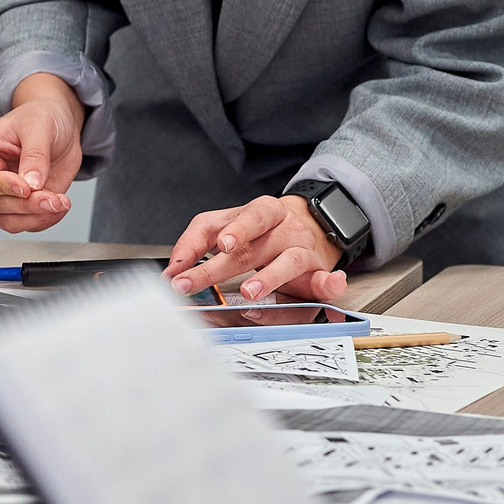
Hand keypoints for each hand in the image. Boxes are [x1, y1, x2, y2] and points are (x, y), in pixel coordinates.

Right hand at [0, 74, 81, 232]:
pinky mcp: (20, 208)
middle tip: (52, 197)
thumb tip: (32, 182)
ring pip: (10, 222)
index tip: (26, 187)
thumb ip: (35, 154)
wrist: (60, 127)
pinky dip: (47, 219)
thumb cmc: (39, 117)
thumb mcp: (39, 125)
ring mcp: (0, 197)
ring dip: (37, 216)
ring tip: (60, 201)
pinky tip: (60, 203)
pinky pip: (29, 225)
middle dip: (26, 205)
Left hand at [167, 196, 348, 303]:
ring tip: (249, 291)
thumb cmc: (260, 229)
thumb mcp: (226, 223)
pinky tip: (331, 285)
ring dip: (269, 279)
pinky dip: (331, 285)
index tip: (221, 243)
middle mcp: (285, 229)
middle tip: (193, 283)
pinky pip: (326, 281)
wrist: (311, 225)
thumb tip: (172, 269)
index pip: (250, 216)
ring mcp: (303, 250)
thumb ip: (196, 242)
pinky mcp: (318, 273)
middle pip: (253, 248)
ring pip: (288, 264)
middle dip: (218, 268)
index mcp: (263, 211)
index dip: (237, 228)